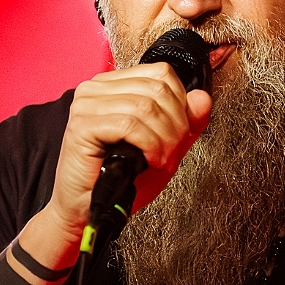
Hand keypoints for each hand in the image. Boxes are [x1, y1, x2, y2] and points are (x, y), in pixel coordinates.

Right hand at [43, 63, 211, 237]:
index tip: (180, 132)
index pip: (161, 73)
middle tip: (171, 152)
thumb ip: (186, 123)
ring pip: (145, 106)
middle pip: (157, 88)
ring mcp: (86, 105)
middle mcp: (96, 89)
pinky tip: (148, 160)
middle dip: (176, 125)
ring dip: (164, 139)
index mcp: (114, 86)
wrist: (89, 211)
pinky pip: (129, 124)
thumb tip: (202, 99)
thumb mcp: (164, 148)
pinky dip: (148, 145)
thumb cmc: (119, 182)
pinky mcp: (82, 126)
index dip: (181, 103)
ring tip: (161, 160)